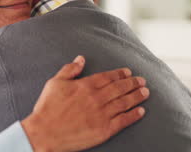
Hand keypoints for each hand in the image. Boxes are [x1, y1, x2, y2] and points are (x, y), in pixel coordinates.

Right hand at [21, 56, 148, 151]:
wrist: (44, 133)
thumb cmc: (47, 108)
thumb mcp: (55, 83)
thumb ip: (69, 70)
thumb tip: (80, 59)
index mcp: (85, 85)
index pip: (108, 77)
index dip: (120, 74)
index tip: (128, 72)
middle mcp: (97, 98)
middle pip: (120, 88)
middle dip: (132, 83)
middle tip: (142, 81)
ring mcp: (102, 114)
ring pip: (124, 102)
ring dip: (137, 96)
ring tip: (145, 92)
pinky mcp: (104, 130)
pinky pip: (123, 121)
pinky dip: (133, 115)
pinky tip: (141, 111)